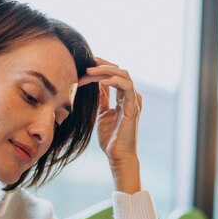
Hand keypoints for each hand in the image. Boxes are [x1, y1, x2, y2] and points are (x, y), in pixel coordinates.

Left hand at [78, 58, 142, 193]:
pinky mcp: (133, 107)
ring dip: (106, 70)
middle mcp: (131, 96)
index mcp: (124, 97)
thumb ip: (101, 99)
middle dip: (102, 65)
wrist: (118, 155)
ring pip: (124, 74)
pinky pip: (127, 87)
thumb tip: (94, 85)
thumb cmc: (111, 138)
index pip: (114, 75)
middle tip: (86, 63)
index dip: (100, 69)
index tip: (84, 67)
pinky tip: (101, 80)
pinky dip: (114, 80)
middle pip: (119, 71)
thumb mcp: (102, 113)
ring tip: (90, 70)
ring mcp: (134, 101)